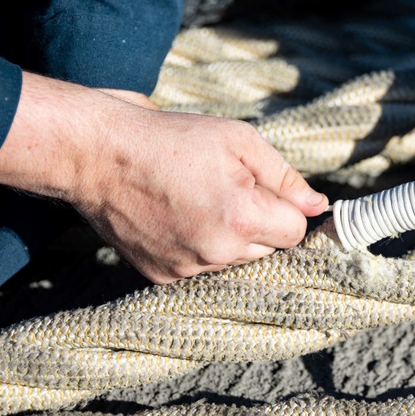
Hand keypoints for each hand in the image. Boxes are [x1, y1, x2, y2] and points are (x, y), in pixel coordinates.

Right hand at [0, 72, 327, 283]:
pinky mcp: (162, 277)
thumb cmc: (170, 138)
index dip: (286, 207)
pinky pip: (199, 267)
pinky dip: (195, 245)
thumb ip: (284, 177)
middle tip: (223, 187)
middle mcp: (217, 253)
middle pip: (267, 249)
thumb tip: (318, 205)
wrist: (96, 154)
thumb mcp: (239, 140)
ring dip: (227, 235)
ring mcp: (186, 269)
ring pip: (234, 259)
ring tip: (195, 198)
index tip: (264, 188)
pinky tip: (174, 215)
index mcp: (242, 217)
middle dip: (257, 221)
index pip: (295, 232)